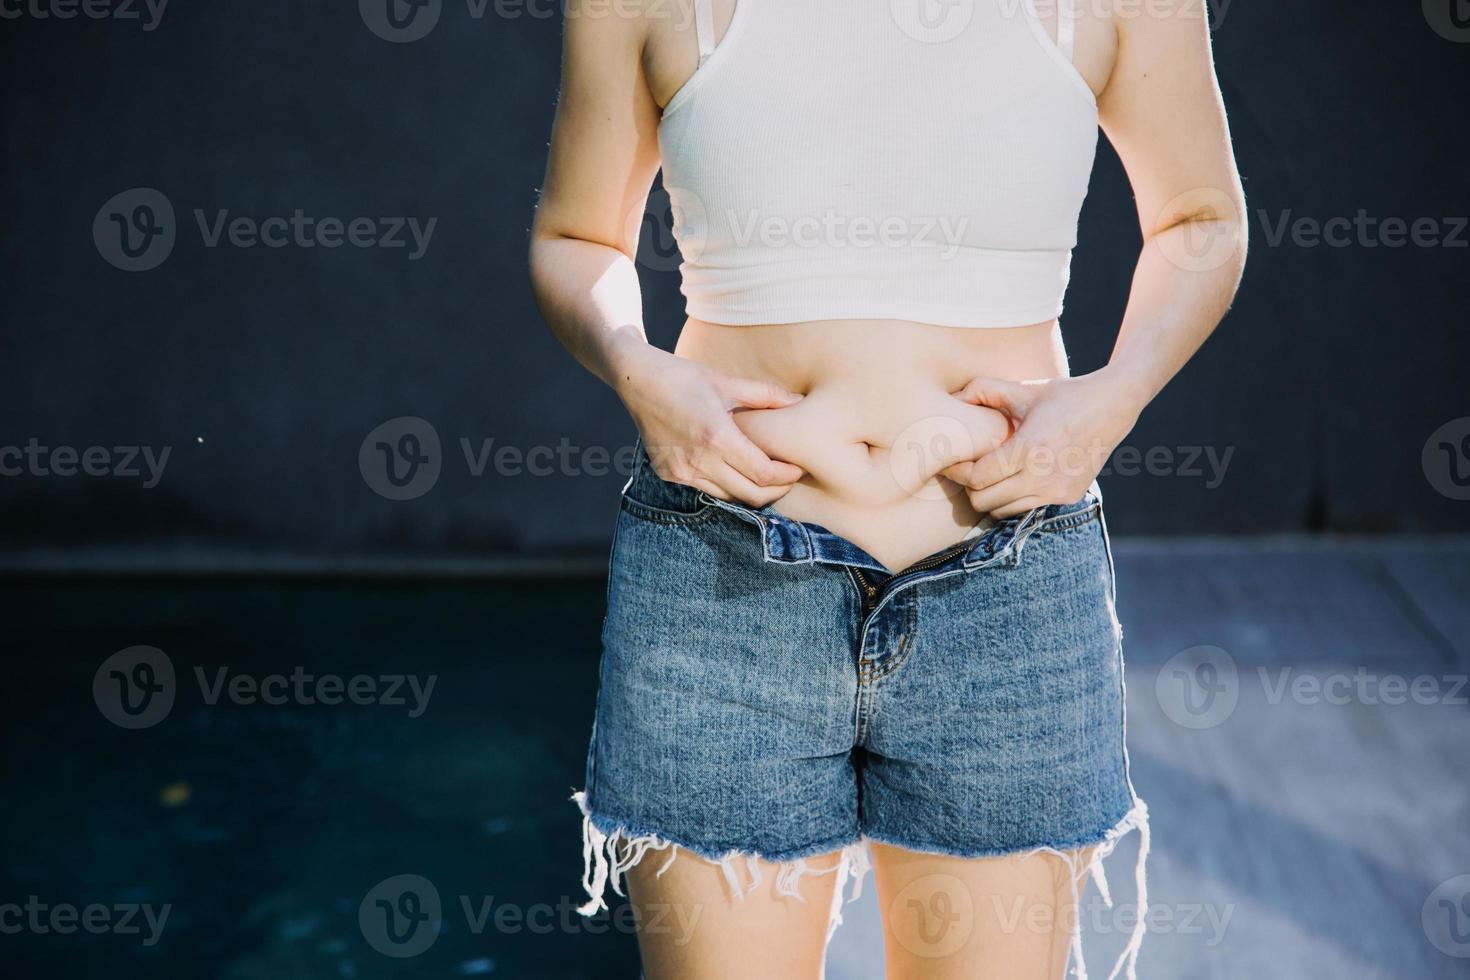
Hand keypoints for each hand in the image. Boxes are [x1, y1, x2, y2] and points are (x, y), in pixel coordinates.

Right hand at [614, 347, 805, 506]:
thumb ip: (767, 395)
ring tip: (764, 475)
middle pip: (750, 495)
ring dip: (750, 490)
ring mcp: (681, 471)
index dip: (787, 476)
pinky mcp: (669, 474)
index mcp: (717, 437)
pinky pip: (706, 489)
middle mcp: (698, 461)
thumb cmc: (685, 377)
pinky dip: (724, 485)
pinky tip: (733, 469)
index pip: (764, 474)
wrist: (637, 380)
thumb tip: (800, 402)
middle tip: (788, 478)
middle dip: (775, 490)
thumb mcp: (727, 382)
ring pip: (728, 497)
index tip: (798, 468)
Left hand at [940, 371, 1143, 518]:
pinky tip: (1013, 478)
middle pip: (984, 501)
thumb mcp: (1023, 389)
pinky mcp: (1068, 497)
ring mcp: (1057, 491)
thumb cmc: (1062, 396)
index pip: (977, 478)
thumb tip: (952, 399)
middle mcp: (1044, 477)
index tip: (950, 462)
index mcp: (1029, 449)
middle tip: (969, 469)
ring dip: (990, 496)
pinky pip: (1025, 509)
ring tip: (989, 475)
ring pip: (1002, 512)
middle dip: (971, 487)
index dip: (958, 472)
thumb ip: (983, 389)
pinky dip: (1012, 498)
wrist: (1112, 406)